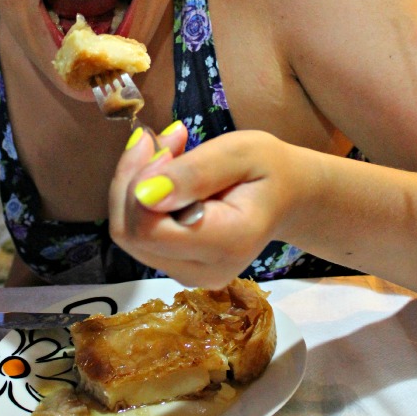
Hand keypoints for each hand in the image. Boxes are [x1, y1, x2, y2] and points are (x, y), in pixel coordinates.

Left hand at [109, 123, 298, 287]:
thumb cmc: (269, 169)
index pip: (148, 229)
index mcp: (228, 243)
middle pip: (130, 234)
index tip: (165, 144)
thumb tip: (144, 194)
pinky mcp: (177, 267)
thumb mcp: (242, 152)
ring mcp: (189, 275)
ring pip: (128, 233)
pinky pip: (138, 234)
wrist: (288, 198)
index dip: (138, 184)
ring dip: (135, 185)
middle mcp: (205, 270)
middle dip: (133, 179)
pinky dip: (141, 198)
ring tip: (171, 150)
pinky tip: (168, 173)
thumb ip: (196, 172)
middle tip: (165, 140)